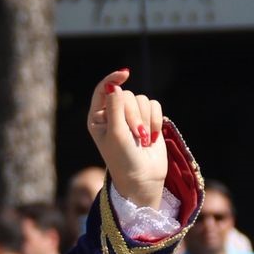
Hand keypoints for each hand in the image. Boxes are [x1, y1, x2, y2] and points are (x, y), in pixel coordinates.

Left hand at [85, 69, 166, 207]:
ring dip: (144, 120)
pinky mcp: (148, 119)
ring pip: (142, 100)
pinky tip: (151, 137)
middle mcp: (113, 115)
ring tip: (142, 140)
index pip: (103, 89)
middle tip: (135, 136)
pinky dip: (155, 121)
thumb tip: (115, 87)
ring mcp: (131, 117)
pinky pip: (155, 105)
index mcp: (98, 118)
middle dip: (133, 115)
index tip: (125, 75)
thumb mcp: (116, 133)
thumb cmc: (123, 159)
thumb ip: (115, 108)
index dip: (113, 79)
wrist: (143, 178)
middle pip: (127, 95)